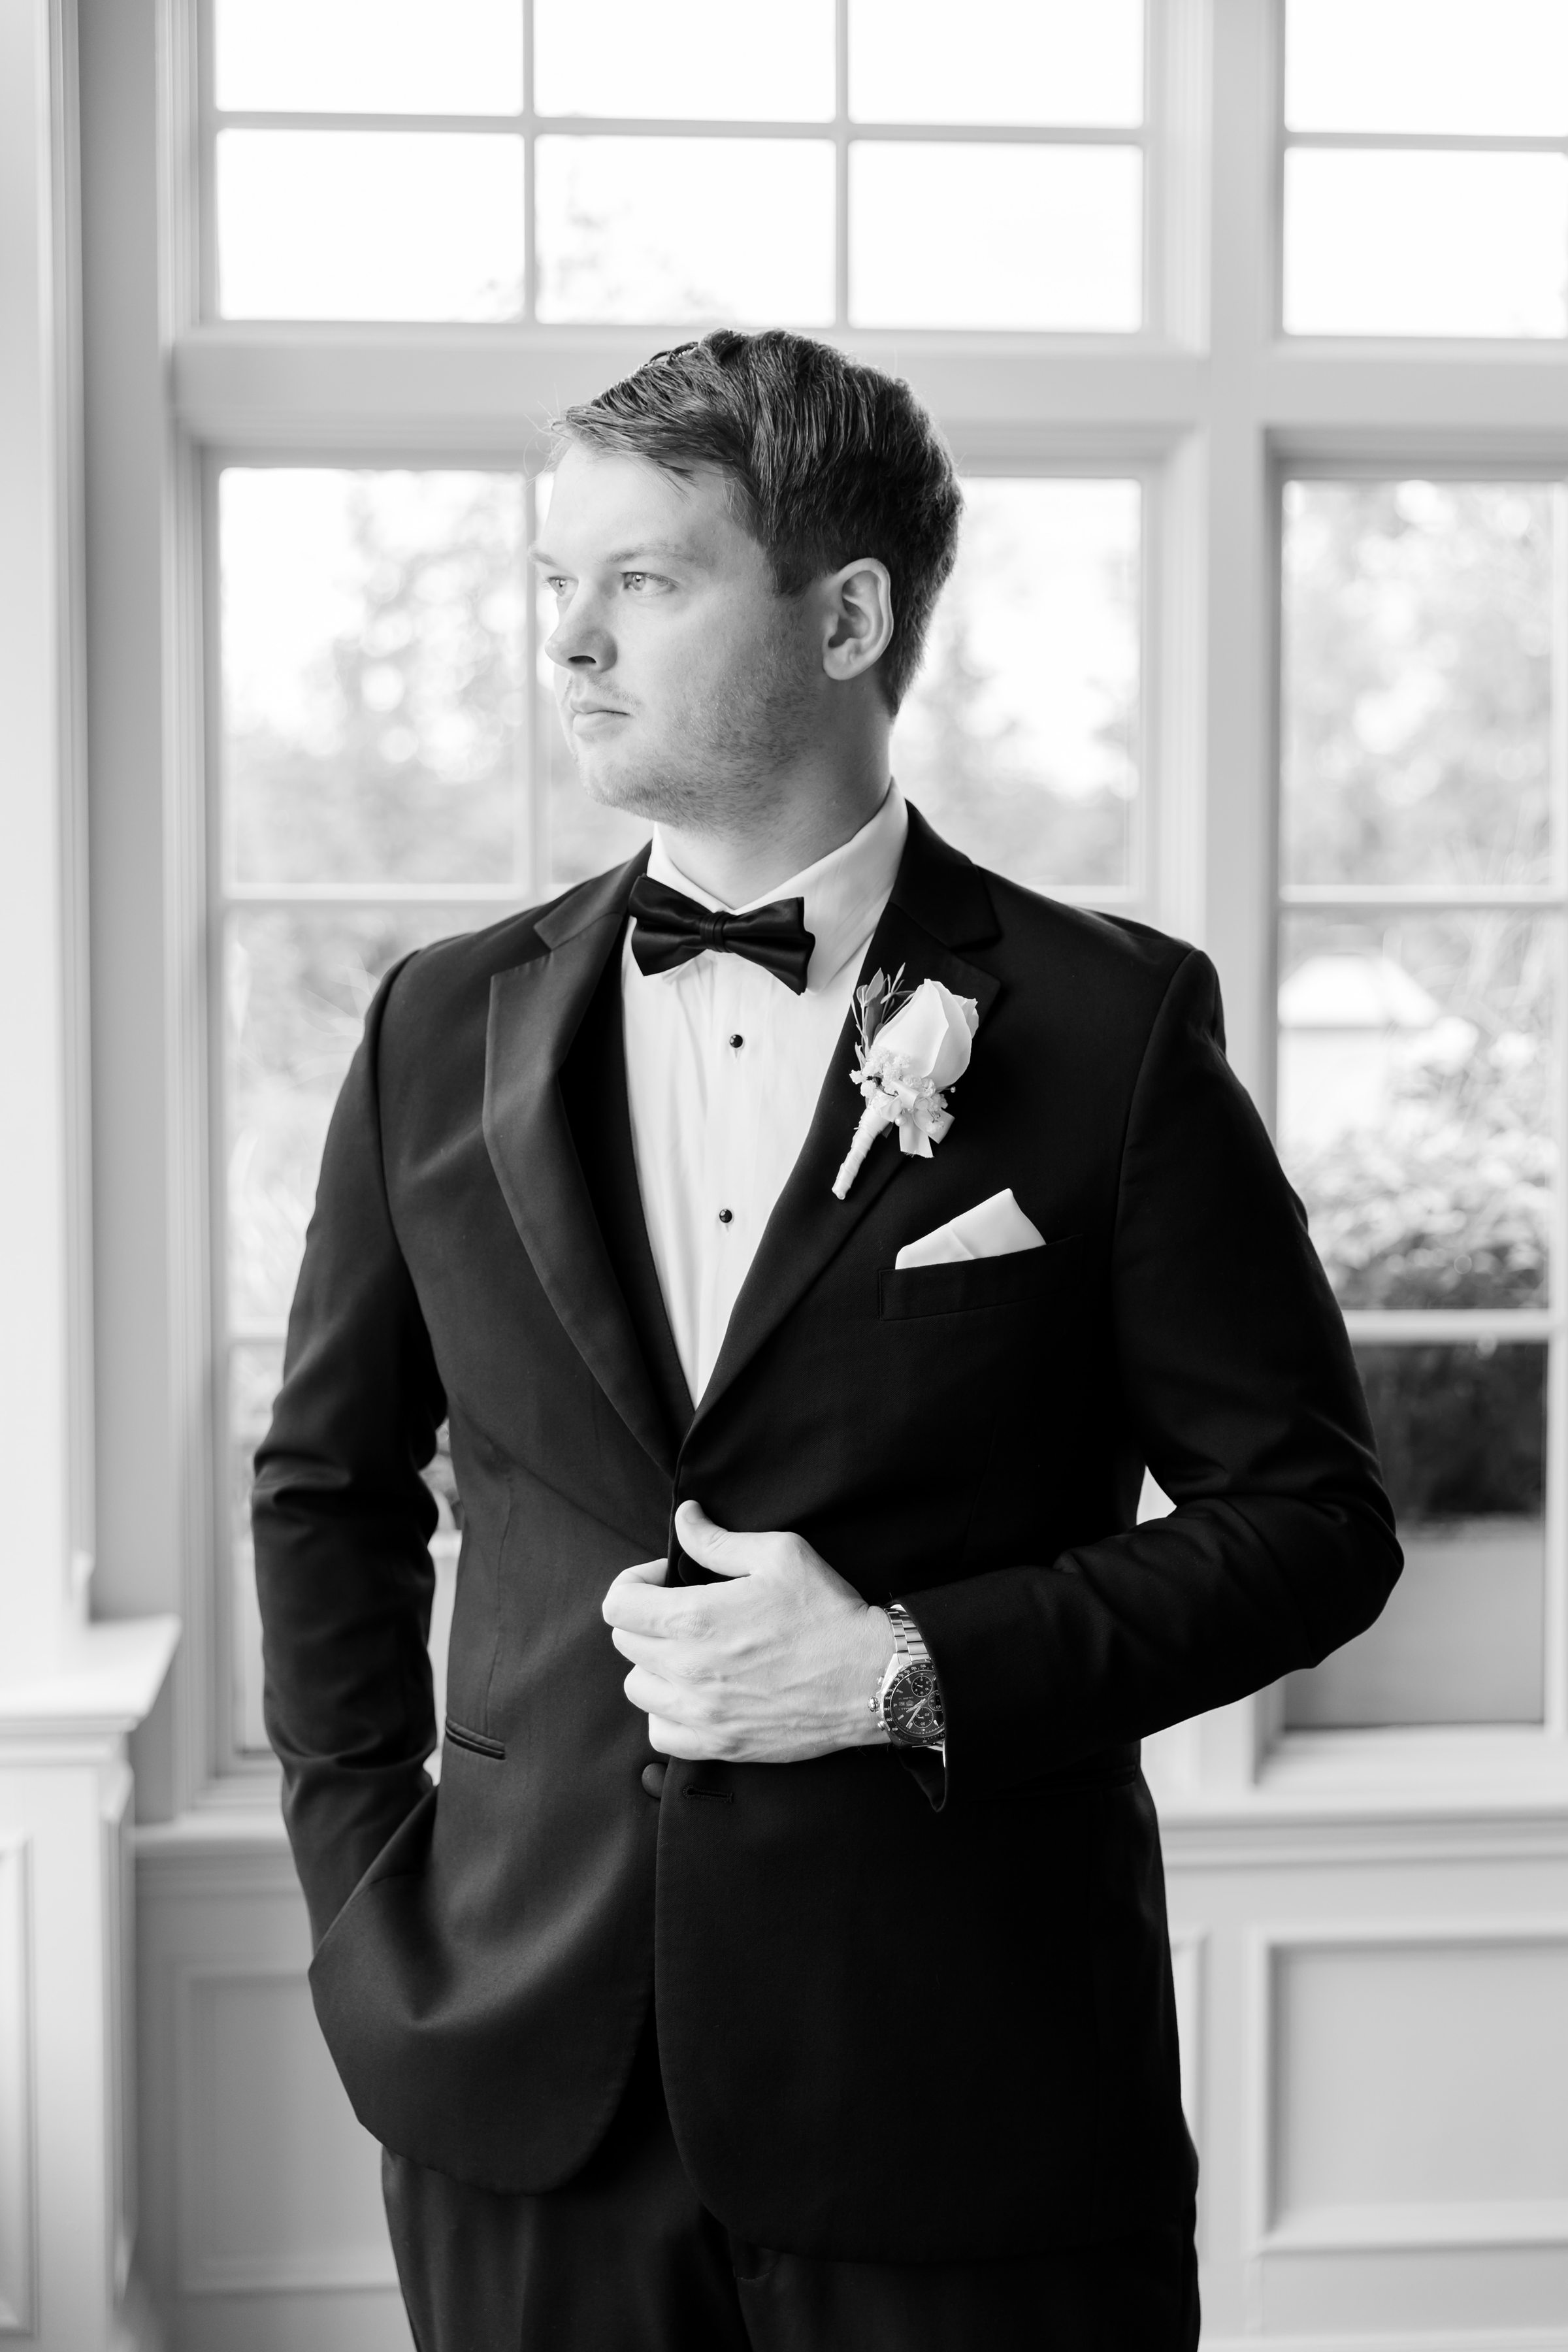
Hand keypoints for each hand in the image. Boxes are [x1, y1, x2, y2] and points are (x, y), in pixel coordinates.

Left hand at [602, 1501, 895, 1763]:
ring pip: (638, 1689)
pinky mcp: (721, 1744)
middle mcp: (689, 1669)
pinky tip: (695, 1695)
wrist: (872, 1677)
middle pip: (626, 1643)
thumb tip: (685, 1518)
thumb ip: (718, 1539)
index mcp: (695, 1618)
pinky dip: (667, 1713)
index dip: (635, 1583)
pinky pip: (661, 1734)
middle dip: (647, 1618)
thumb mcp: (779, 1554)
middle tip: (684, 1610)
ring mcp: (702, 1713)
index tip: (665, 1580)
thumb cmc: (828, 1612)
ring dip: (654, 1666)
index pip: (618, 1604)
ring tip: (689, 1652)